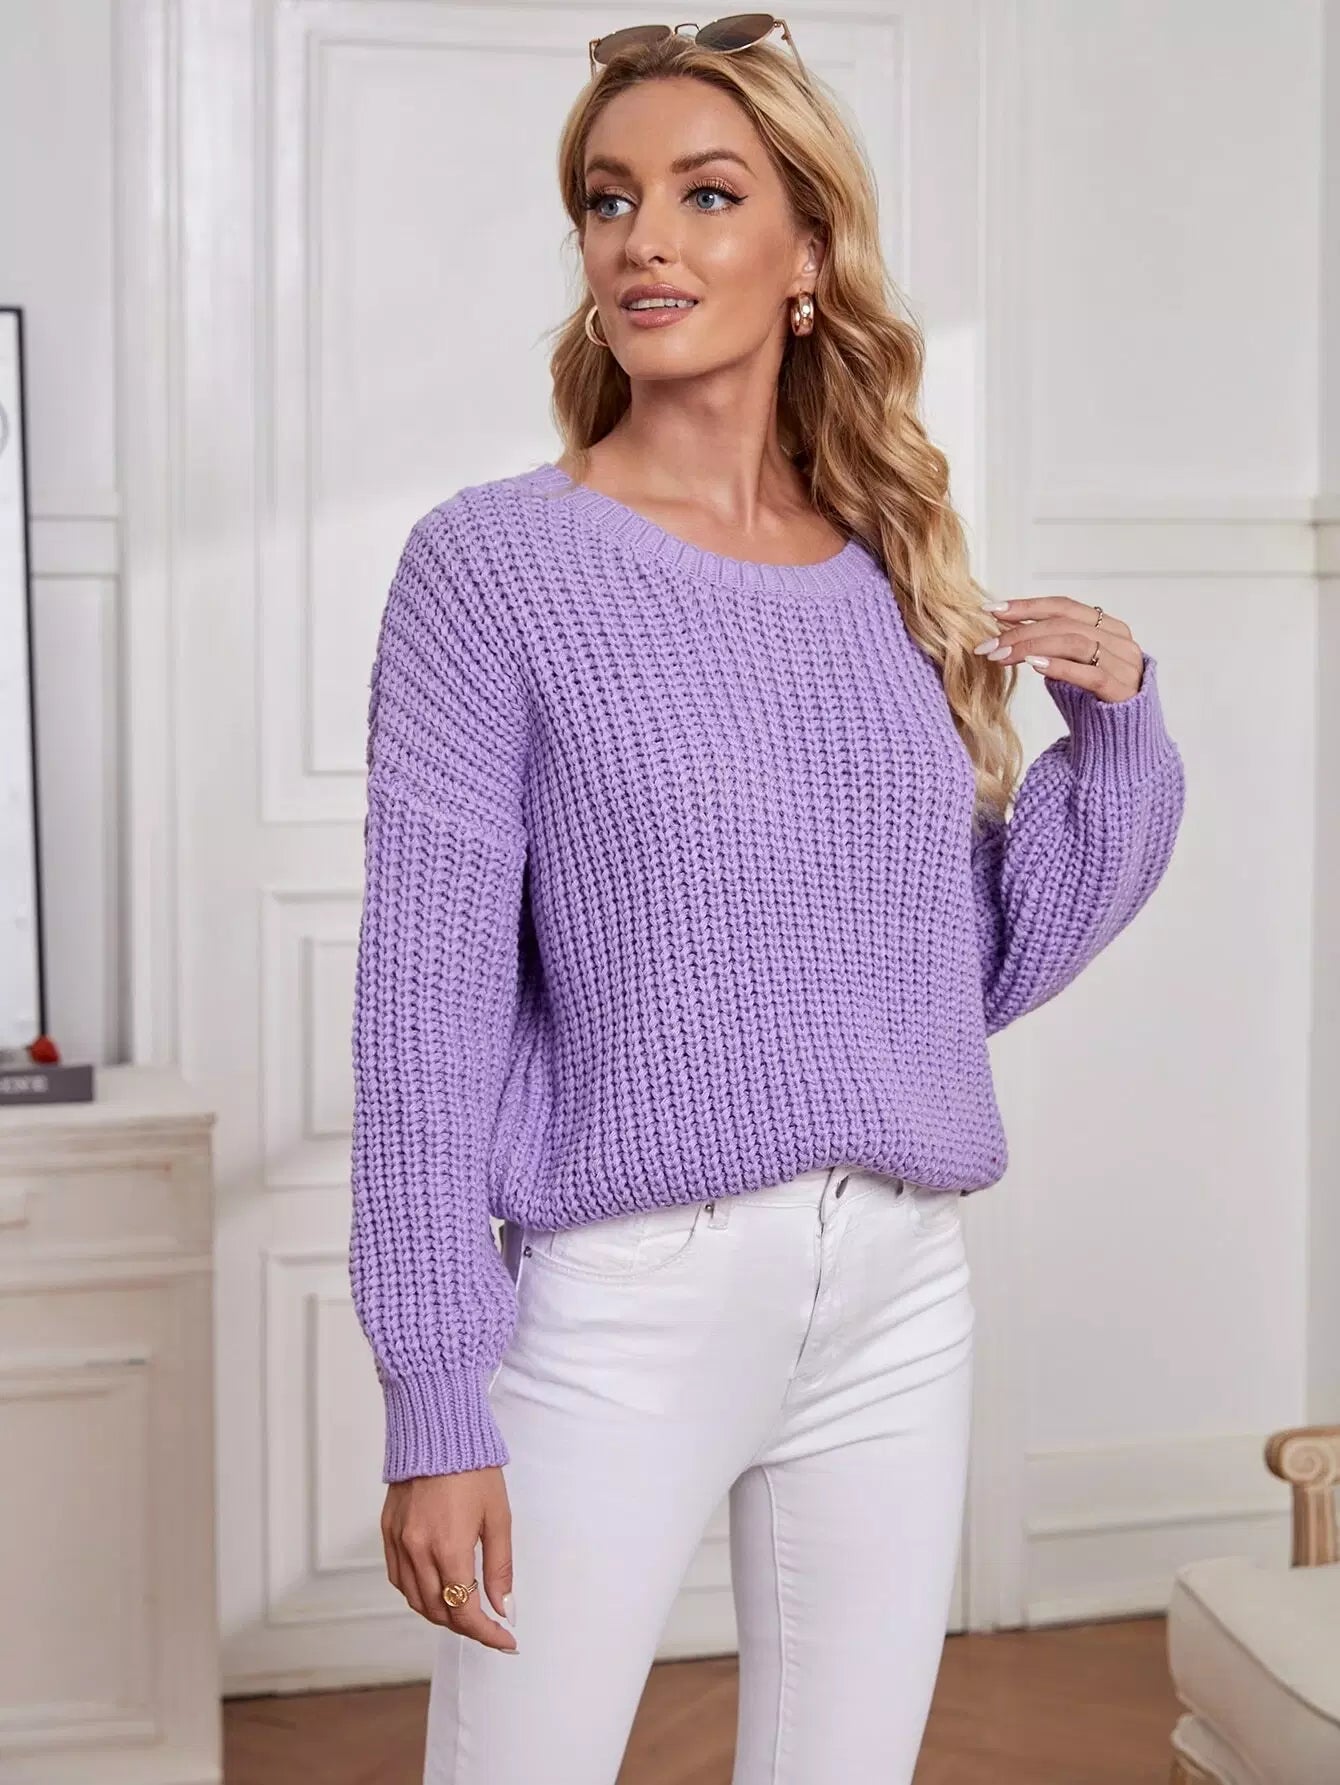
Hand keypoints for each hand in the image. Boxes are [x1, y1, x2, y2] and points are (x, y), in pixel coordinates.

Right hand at [381, 1467, 518, 1650]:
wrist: (437, 1431)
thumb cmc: (473, 1469)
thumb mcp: (497, 1517)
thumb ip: (499, 1567)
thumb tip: (503, 1607)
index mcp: (448, 1547)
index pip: (465, 1610)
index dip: (487, 1633)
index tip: (506, 1641)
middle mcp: (418, 1550)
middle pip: (438, 1611)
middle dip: (465, 1625)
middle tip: (489, 1625)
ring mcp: (399, 1542)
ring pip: (415, 1600)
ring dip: (440, 1613)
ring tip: (464, 1609)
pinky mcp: (387, 1532)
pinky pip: (398, 1578)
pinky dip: (417, 1593)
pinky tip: (435, 1588)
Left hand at [974, 596, 1144, 702]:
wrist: (1120, 741)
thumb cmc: (1089, 700)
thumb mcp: (1066, 666)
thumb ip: (1045, 644)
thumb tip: (1004, 624)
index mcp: (1110, 627)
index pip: (1064, 606)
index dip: (1027, 606)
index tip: (991, 610)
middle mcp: (1121, 641)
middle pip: (1065, 624)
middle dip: (1021, 632)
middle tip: (989, 644)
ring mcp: (1126, 665)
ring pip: (1075, 643)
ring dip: (1032, 647)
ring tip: (1002, 656)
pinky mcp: (1123, 691)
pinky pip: (1090, 673)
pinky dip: (1060, 667)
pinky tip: (1034, 666)